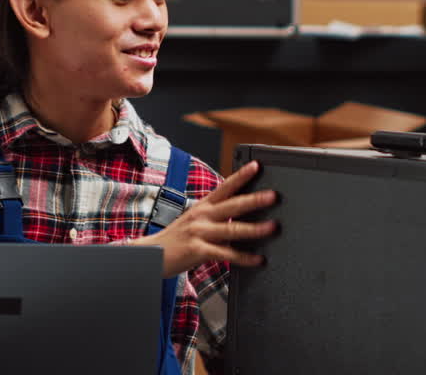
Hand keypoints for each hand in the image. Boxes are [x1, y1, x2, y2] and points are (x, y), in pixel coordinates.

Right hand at [131, 160, 276, 277]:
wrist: (151, 254)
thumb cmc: (177, 238)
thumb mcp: (195, 220)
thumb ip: (216, 217)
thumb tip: (242, 217)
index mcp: (203, 206)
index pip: (225, 187)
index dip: (241, 176)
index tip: (257, 166)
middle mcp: (202, 216)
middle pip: (232, 205)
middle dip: (254, 199)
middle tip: (273, 195)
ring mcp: (199, 232)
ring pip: (232, 229)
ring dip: (255, 228)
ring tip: (273, 227)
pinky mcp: (198, 250)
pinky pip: (226, 254)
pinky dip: (244, 257)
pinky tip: (257, 259)